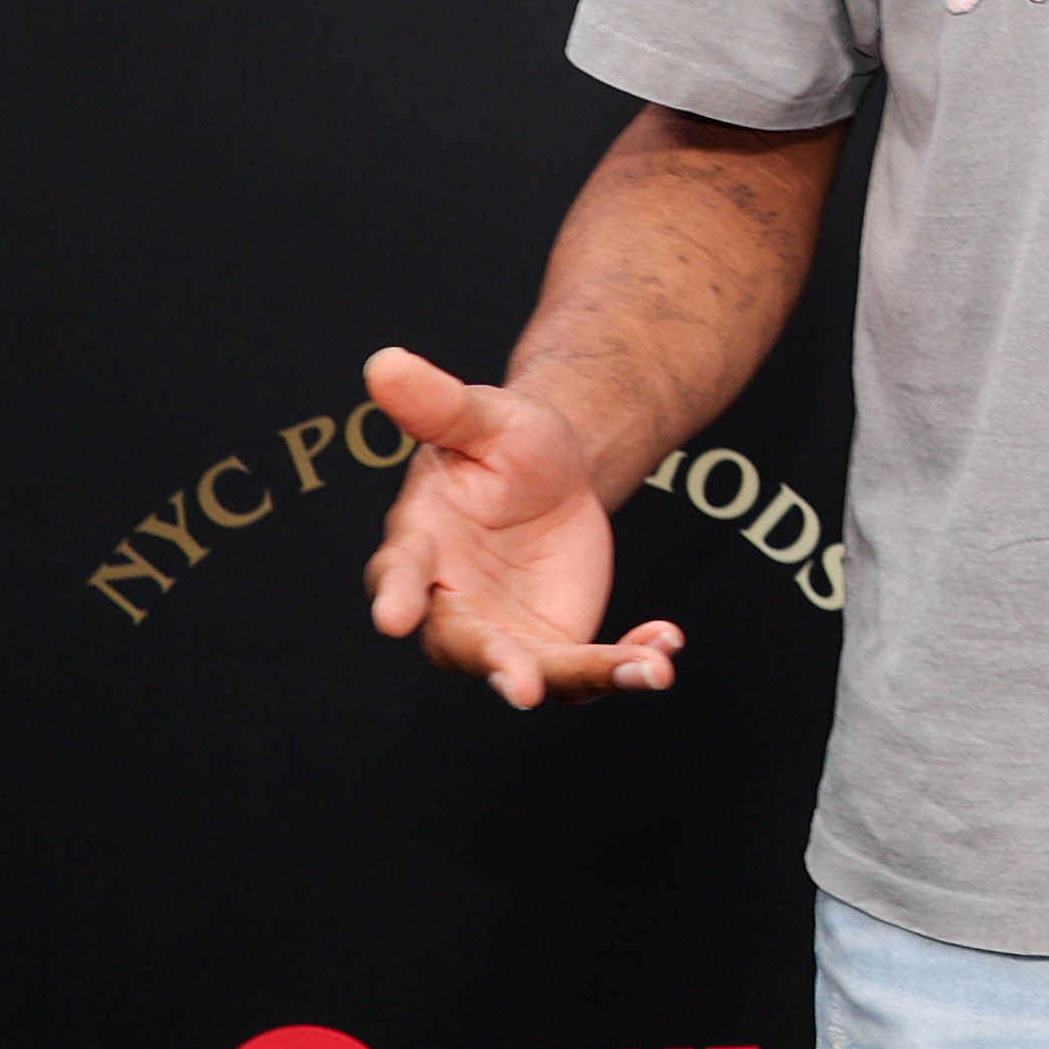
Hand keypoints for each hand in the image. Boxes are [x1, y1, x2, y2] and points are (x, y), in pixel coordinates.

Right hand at [360, 348, 683, 708]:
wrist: (560, 471)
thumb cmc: (504, 440)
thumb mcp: (483, 415)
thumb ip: (438, 402)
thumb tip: (384, 362)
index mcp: (420, 542)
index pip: (399, 570)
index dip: (395, 593)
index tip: (393, 618)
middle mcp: (451, 601)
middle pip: (463, 643)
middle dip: (495, 665)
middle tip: (525, 686)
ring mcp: (501, 631)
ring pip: (535, 671)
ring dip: (590, 676)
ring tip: (651, 671)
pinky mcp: (552, 645)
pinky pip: (585, 672)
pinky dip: (626, 666)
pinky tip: (664, 650)